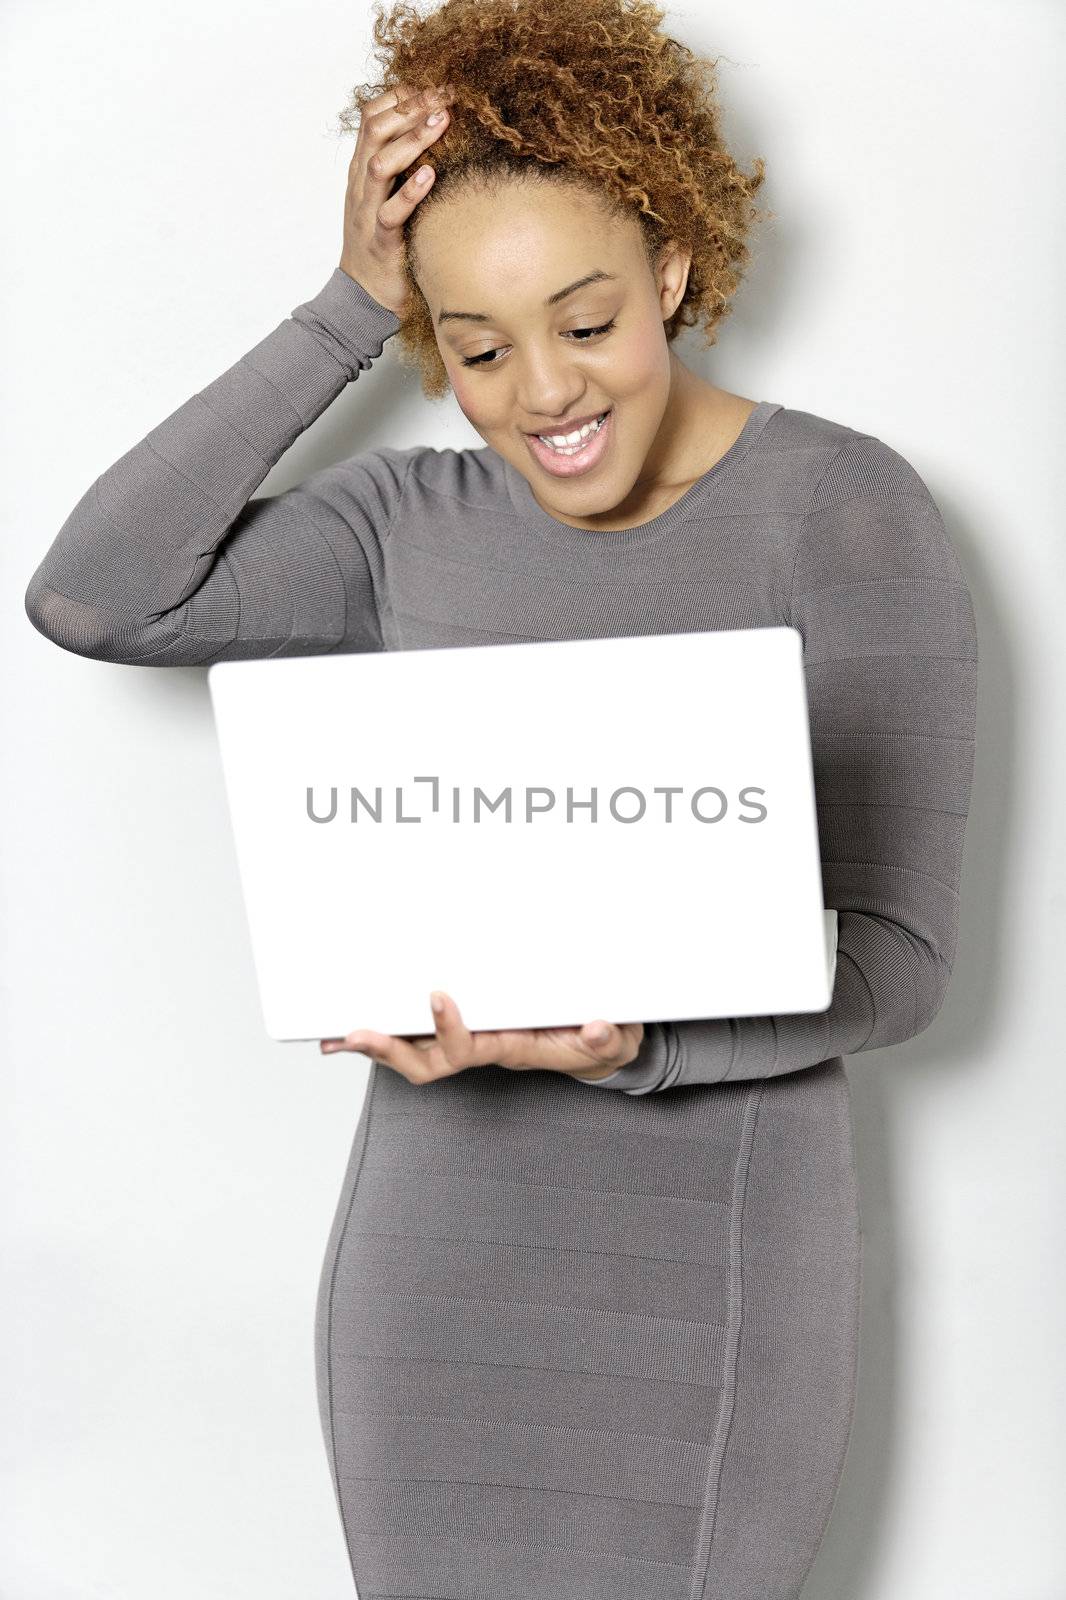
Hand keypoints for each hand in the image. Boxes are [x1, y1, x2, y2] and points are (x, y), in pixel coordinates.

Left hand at [319, 991, 643, 1085]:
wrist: (599, 1046)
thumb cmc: (598, 1040)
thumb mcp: (614, 1040)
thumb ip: (605, 1038)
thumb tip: (594, 1028)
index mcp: (512, 1048)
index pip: (472, 1048)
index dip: (451, 1030)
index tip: (438, 996)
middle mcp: (484, 1049)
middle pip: (427, 1062)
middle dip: (391, 1049)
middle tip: (355, 1033)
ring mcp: (473, 1042)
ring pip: (416, 1052)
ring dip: (378, 1045)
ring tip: (339, 1035)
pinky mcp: (469, 1030)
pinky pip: (421, 1036)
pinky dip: (389, 1031)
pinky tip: (359, 1025)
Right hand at [338, 79, 454, 316]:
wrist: (364, 295)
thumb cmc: (383, 242)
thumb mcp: (388, 195)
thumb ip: (401, 166)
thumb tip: (435, 134)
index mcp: (362, 169)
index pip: (372, 116)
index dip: (401, 96)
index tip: (434, 87)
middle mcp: (361, 185)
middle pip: (375, 130)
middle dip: (410, 108)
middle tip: (443, 96)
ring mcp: (367, 211)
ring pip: (380, 164)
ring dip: (411, 140)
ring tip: (441, 121)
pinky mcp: (380, 241)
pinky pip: (391, 213)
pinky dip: (410, 192)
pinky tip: (430, 175)